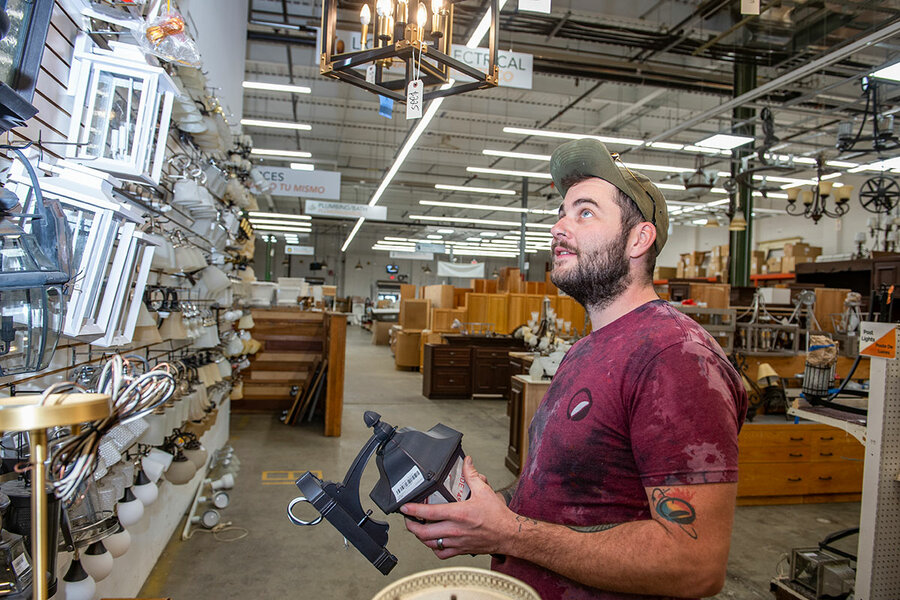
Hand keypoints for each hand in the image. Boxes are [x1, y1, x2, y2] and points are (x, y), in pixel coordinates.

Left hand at [401, 456, 516, 558]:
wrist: (509, 534)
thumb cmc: (498, 516)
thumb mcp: (484, 491)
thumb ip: (472, 475)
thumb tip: (467, 462)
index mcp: (459, 514)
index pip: (429, 513)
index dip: (413, 510)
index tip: (404, 507)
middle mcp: (455, 530)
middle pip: (424, 532)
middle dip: (411, 526)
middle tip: (407, 519)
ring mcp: (457, 542)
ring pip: (430, 544)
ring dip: (420, 537)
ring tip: (417, 529)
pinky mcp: (461, 550)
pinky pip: (441, 554)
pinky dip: (433, 548)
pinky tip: (433, 542)